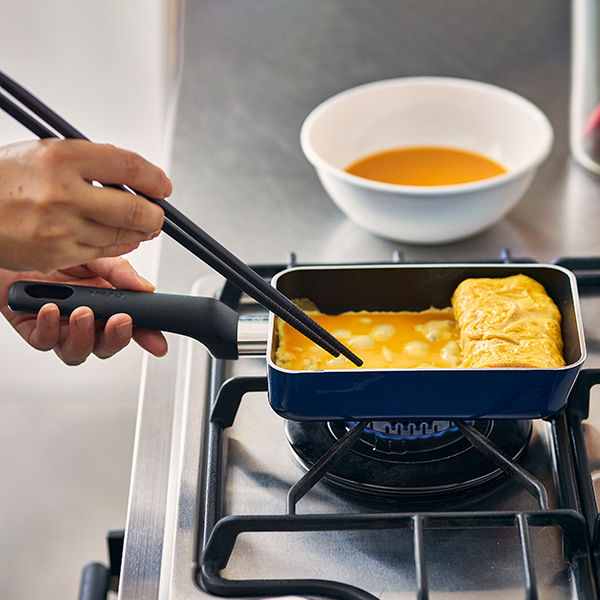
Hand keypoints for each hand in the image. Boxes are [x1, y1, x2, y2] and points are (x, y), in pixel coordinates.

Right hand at [0, 139, 171, 272]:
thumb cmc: (6, 178)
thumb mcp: (47, 152)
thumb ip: (93, 163)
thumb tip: (136, 176)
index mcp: (62, 158)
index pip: (128, 166)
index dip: (154, 178)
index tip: (162, 185)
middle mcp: (63, 194)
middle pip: (134, 209)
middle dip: (155, 214)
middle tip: (158, 211)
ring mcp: (61, 228)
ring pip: (122, 235)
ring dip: (140, 231)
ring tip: (142, 224)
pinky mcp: (57, 254)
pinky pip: (103, 252)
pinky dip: (120, 245)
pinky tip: (123, 238)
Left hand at [0, 257, 167, 364]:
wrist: (11, 251)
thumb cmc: (53, 252)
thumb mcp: (94, 255)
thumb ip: (119, 272)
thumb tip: (146, 287)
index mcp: (107, 303)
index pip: (133, 326)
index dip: (148, 337)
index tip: (157, 342)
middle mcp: (87, 320)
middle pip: (108, 345)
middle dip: (116, 337)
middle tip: (118, 321)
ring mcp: (62, 328)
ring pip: (79, 351)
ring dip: (83, 335)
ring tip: (82, 313)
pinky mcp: (35, 330)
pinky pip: (45, 341)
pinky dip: (50, 328)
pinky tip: (51, 310)